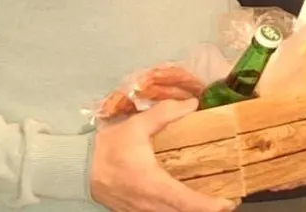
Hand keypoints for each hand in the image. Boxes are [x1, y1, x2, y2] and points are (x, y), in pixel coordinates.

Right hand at [89, 98, 238, 211]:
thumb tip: (192, 104)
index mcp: (152, 185)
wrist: (76, 168)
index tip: (228, 203)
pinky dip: (177, 211)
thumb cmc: (108, 148)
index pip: (186, 202)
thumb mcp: (136, 126)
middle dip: (208, 210)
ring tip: (212, 201)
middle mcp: (149, 205)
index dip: (209, 206)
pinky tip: (185, 201)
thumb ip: (165, 113)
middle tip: (229, 199)